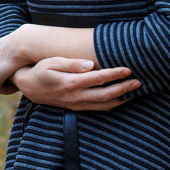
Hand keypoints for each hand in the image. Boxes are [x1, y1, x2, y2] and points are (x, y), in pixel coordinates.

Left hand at [0, 33, 29, 94]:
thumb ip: (20, 47)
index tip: (9, 69)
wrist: (25, 43)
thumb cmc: (28, 42)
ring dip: (3, 82)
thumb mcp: (23, 41)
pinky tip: (16, 88)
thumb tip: (25, 50)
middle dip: (0, 74)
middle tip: (14, 77)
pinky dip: (6, 89)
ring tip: (16, 84)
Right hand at [11, 57, 138, 110]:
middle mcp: (75, 96)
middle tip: (139, 81)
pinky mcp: (77, 107)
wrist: (30, 87)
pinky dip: (113, 104)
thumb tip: (90, 64)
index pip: (98, 78)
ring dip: (121, 98)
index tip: (128, 69)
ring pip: (104, 104)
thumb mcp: (52, 62)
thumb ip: (71, 64)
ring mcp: (77, 104)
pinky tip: (122, 98)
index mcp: (70, 83)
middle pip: (105, 94)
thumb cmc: (41, 70)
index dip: (114, 74)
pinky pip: (99, 108)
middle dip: (124, 88)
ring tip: (135, 90)